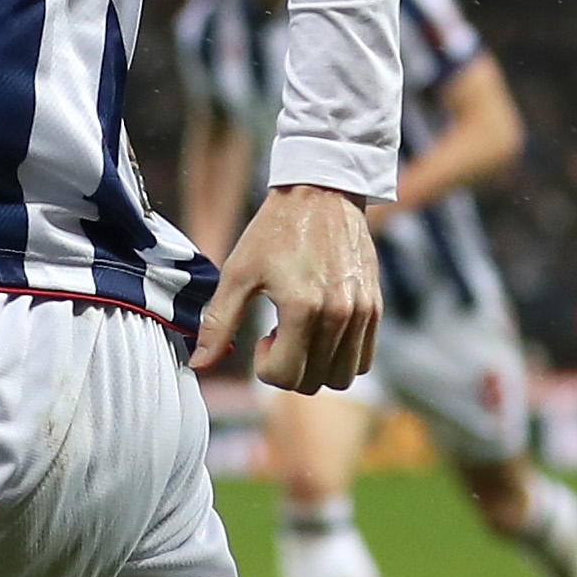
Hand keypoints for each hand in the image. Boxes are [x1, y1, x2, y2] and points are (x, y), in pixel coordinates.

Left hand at [198, 187, 382, 393]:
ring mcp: (362, 312)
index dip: (266, 366)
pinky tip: (322, 327)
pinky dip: (341, 356)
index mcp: (303, 307)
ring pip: (343, 376)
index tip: (262, 337)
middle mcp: (339, 314)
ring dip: (317, 366)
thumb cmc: (275, 230)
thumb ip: (218, 323)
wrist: (321, 193)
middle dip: (289, 368)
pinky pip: (364, 357)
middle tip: (279, 334)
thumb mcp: (238, 273)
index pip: (286, 376)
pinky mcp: (376, 306)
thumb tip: (200, 364)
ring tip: (303, 332)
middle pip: (314, 382)